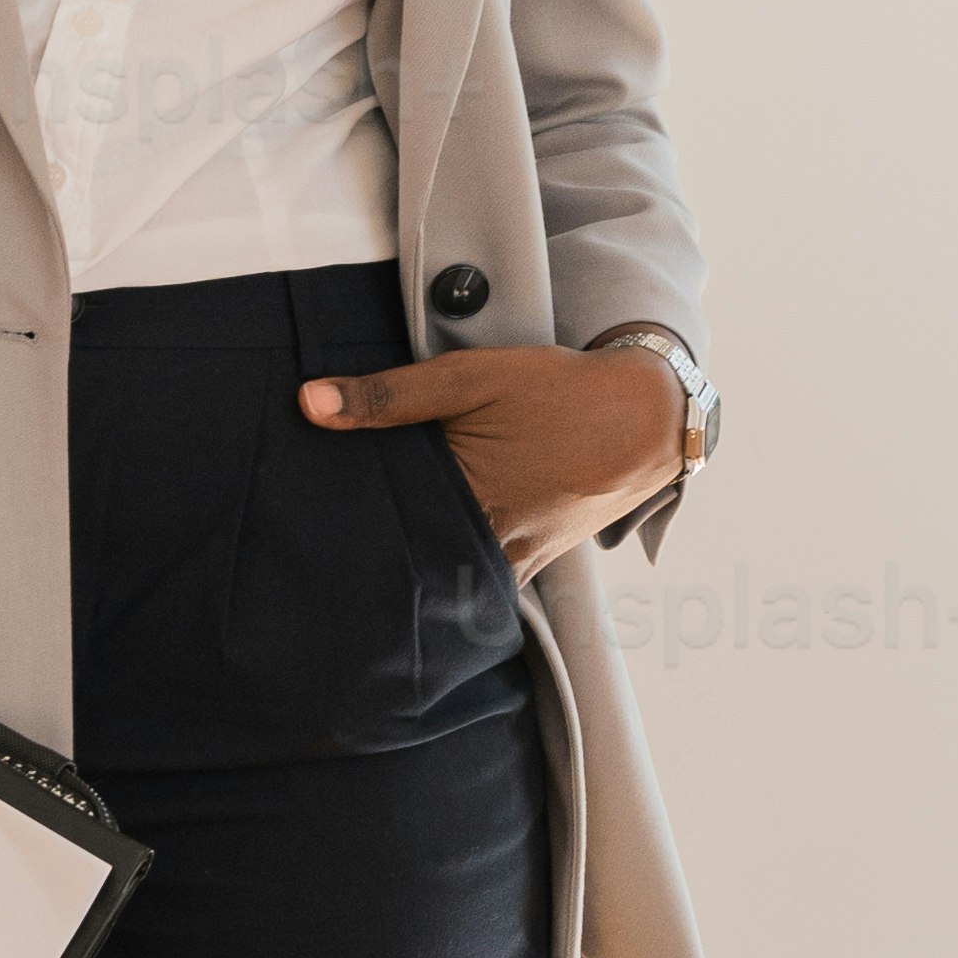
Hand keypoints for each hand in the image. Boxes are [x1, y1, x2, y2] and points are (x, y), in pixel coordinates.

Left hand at [297, 339, 687, 577]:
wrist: (648, 416)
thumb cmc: (560, 391)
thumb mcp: (470, 377)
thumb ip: (389, 395)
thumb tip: (309, 404)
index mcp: (468, 500)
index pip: (385, 530)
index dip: (346, 528)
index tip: (310, 530)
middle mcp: (492, 543)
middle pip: (414, 562)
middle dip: (377, 556)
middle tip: (327, 549)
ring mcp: (518, 560)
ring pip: (448, 578)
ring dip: (419, 567)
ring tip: (373, 557)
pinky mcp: (538, 561)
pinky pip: (485, 580)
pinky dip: (457, 573)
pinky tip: (433, 559)